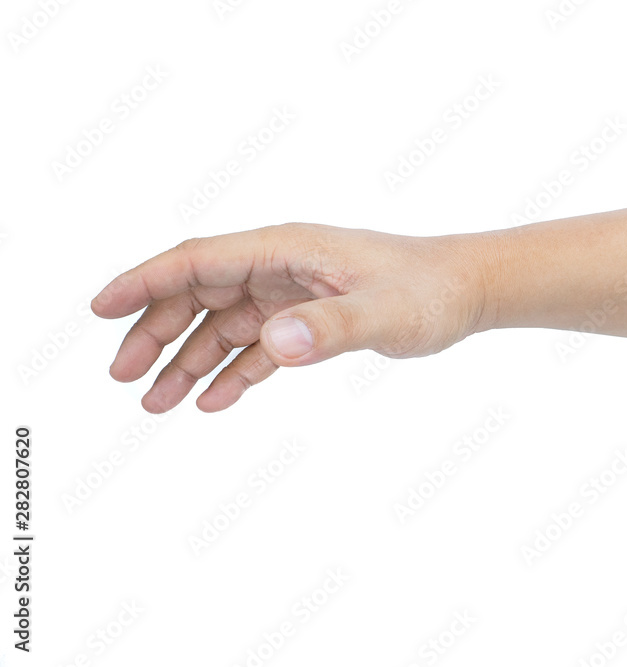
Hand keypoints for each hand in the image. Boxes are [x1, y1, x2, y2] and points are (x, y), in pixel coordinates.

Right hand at [91, 223, 494, 412]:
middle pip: (199, 293)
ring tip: (155, 403)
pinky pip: (257, 345)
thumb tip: (273, 342)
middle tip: (123, 377)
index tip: (101, 310)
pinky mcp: (310, 319)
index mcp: (288, 250)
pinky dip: (232, 371)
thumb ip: (331, 328)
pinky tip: (213, 400)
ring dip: (187, 360)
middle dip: (156, 330)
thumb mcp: (385, 313)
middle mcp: (283, 266)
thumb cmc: (432, 292)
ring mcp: (294, 293)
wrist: (469, 291)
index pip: (200, 259)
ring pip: (223, 323)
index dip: (146, 281)